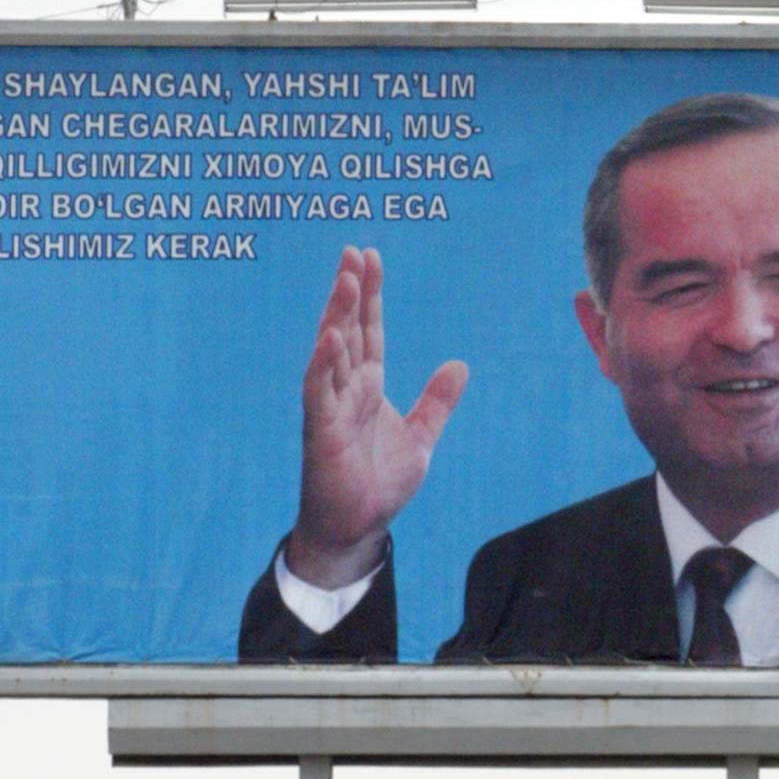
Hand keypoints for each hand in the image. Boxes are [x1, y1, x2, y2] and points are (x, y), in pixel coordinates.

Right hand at [289, 244, 467, 588]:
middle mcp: (346, 389)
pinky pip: (319, 390)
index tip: (370, 257)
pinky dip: (323, 363)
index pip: (369, 331)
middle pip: (348, 329)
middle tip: (355, 252)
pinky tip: (331, 336)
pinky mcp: (320, 430)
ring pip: (331, 351)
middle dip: (351, 291)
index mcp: (368, 386)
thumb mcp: (421, 438)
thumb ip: (437, 402)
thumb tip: (460, 364)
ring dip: (338, 315)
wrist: (358, 527)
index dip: (371, 295)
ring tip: (346, 280)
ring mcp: (330, 406)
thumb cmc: (379, 484)